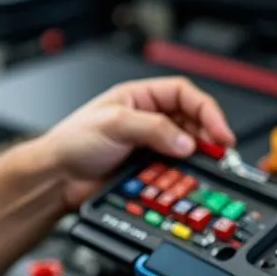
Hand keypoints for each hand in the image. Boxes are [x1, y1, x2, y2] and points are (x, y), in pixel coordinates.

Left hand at [34, 77, 234, 210]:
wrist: (57, 178)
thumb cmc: (72, 141)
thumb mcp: (114, 124)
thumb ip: (152, 129)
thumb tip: (186, 141)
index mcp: (139, 97)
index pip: (184, 94)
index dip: (206, 111)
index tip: (219, 132)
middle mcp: (148, 119)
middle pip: (192, 122)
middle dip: (208, 136)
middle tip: (219, 153)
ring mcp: (149, 145)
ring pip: (187, 149)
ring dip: (197, 159)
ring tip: (205, 168)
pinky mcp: (148, 170)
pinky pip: (175, 171)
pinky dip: (184, 176)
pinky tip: (185, 180)